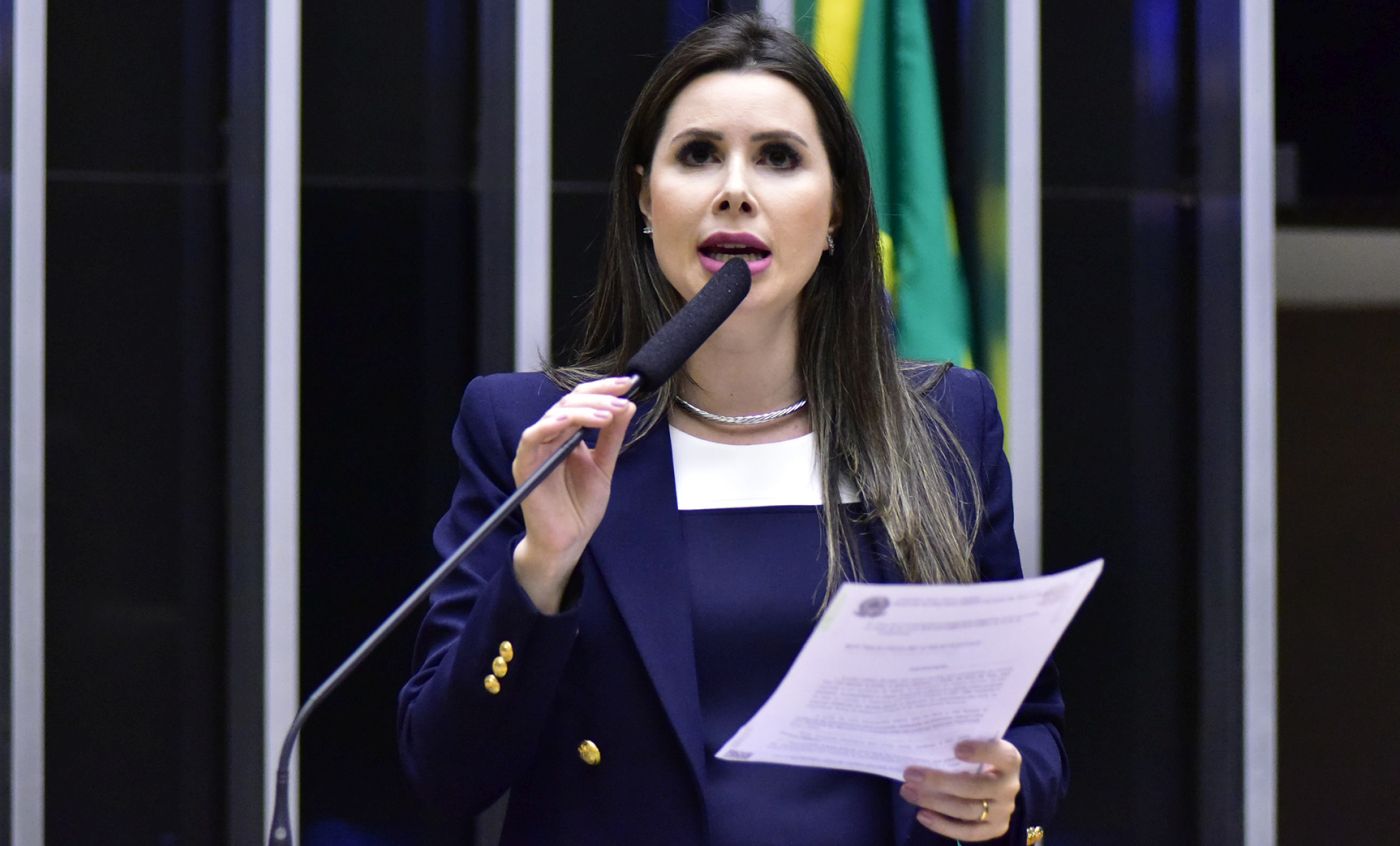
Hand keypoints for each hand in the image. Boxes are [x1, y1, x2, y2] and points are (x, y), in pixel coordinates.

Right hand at [512, 376, 636, 612]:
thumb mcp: (604, 466)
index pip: (581, 401)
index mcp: (566, 435)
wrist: (568, 541)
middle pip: (568, 403)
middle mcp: (549, 438)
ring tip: (607, 414)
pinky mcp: (524, 465)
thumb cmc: (580, 507)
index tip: (628, 384)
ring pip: (553, 415)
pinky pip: (531, 438)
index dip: (603, 389)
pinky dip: (548, 426)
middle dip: (597, 397)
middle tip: (620, 400)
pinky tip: (568, 423)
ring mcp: (536, 450)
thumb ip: (611, 437)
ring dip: (582, 411)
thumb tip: (626, 404)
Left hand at [899, 740, 1022, 841]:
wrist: (998, 784)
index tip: (956, 749)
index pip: (1001, 754)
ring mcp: (1004, 810)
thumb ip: (959, 748)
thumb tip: (923, 748)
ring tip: (908, 792)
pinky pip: (968, 832)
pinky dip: (943, 825)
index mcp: (1009, 760)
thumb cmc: (980, 760)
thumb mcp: (977, 748)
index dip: (981, 752)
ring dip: (934, 802)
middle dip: (939, 782)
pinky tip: (922, 815)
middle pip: (975, 787)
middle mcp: (1010, 786)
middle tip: (910, 774)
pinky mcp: (995, 829)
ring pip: (968, 810)